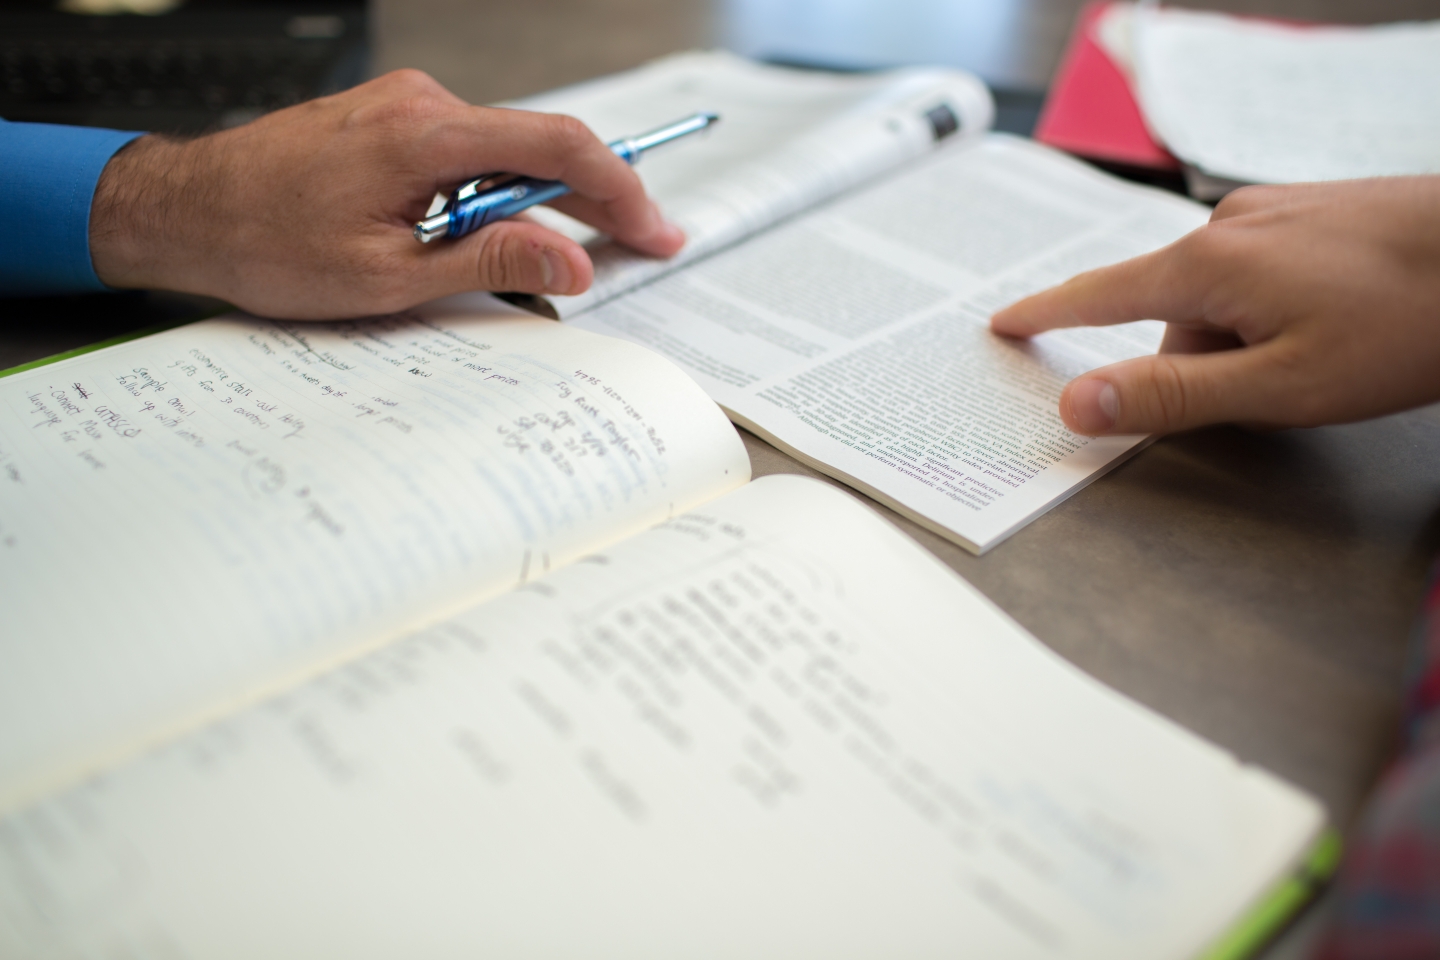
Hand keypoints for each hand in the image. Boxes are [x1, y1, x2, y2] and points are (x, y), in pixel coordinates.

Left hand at [88, 70, 684, 318]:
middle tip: (641, 244)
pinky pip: (469, 153)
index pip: (556, 145)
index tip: (653, 228)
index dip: (619, 188)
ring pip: (505, 152)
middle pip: (540, 145)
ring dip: (542, 201)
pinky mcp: (392, 121)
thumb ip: (490, 263)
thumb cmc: (268, 244)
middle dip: (596, 199)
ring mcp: (405, 107)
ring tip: (565, 255)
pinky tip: (500, 234)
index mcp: (425, 137)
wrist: (189, 210)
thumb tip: (570, 262)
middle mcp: (421, 105)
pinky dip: (499, 193)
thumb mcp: (388, 277)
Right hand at [990, 177, 1439, 435]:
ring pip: (1225, 296)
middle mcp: (1229, 224)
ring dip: (1251, 340)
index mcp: (1205, 265)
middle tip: (1277, 395)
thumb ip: (1170, 396)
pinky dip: (1281, 309)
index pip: (1095, 295)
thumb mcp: (1279, 387)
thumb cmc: (1404, 326)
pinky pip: (1263, 270)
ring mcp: (1275, 210)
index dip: (1043, 315)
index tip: (1000, 323)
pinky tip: (1339, 324)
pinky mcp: (1313, 210)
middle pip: (1173, 313)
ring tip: (1329, 360)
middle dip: (1204, 364)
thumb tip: (1074, 405)